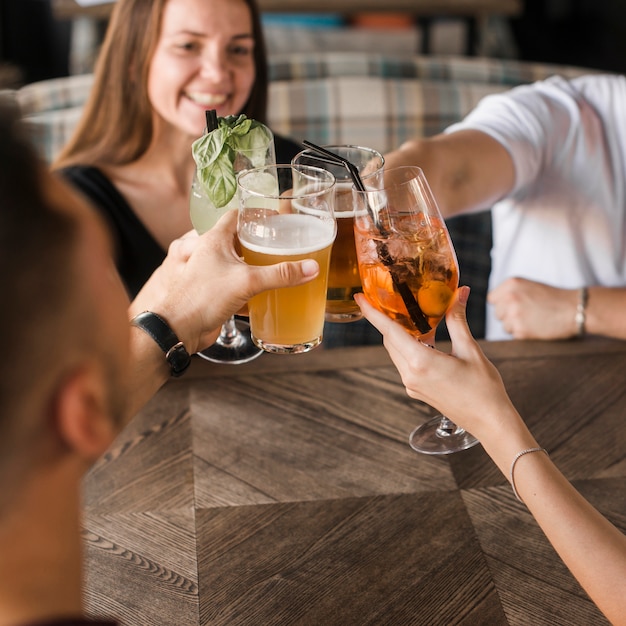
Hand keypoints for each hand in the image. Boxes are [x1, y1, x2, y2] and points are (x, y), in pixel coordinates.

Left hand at [129, 210, 318, 353]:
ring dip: (249, 267)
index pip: (235, 216)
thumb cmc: (200, 297)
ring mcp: (205, 274)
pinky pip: (229, 286)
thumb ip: (281, 274)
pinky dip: (244, 290)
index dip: (255, 215)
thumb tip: (311, 268)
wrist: (175, 330)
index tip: (273, 220)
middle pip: (235, 240)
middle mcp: (206, 253)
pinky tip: (259, 297)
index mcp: (212, 239)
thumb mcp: (247, 281)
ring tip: (271, 269)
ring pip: (231, 265)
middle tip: (277, 246)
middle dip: (255, 243)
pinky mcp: (207, 295)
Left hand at [354, 288, 515, 441]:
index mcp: (421, 362)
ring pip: (396, 352)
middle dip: (388, 319)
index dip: (371, 313)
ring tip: (415, 318)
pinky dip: (409, 347)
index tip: (359, 298)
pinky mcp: (416, 390)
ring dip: (401, 334)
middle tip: (391, 301)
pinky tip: (426, 339)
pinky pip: (405, 363)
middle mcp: (410, 375)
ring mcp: (411, 385)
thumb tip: (460, 293)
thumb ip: (458, 320)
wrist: (490, 422)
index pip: (389, 331)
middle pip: (390, 340)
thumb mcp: (470, 350)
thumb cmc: (484, 389)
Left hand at [488, 278, 577, 339]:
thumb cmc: (554, 298)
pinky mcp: (520, 330)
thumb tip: (494, 305)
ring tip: (534, 320)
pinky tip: (537, 327)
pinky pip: (514, 334)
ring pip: (505, 325)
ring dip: (516, 325)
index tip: (514, 307)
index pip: (492, 299)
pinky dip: (523, 334)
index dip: (502, 304)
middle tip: (528, 314)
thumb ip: (510, 293)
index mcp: (511, 284)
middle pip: (497, 313)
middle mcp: (509, 298)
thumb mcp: (529, 286)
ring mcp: (514, 314)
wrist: (574, 309)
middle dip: (508, 316)